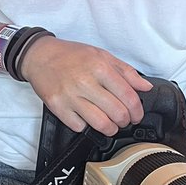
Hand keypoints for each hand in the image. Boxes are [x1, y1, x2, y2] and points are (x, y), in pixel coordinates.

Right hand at [19, 37, 151, 135]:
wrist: (40, 56)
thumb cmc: (71, 55)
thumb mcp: (102, 55)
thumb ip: (126, 72)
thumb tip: (146, 87)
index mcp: (100, 67)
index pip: (128, 97)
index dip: (137, 111)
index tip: (136, 115)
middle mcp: (85, 81)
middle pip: (117, 113)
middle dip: (125, 121)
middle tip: (123, 120)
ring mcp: (70, 95)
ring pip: (101, 124)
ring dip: (110, 129)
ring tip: (110, 124)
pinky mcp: (57, 106)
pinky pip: (79, 126)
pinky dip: (86, 126)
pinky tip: (87, 118)